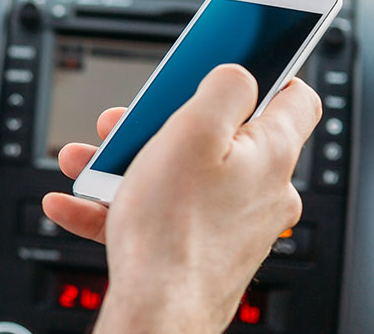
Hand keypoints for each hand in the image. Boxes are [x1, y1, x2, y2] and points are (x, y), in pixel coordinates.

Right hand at [40, 64, 321, 332]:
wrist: (157, 310)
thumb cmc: (176, 230)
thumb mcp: (193, 130)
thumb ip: (224, 87)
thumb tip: (239, 73)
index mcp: (272, 152)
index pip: (295, 96)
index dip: (266, 71)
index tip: (231, 65)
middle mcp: (262, 190)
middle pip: (219, 136)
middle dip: (163, 123)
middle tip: (130, 122)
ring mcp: (232, 224)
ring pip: (182, 176)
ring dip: (130, 163)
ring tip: (90, 163)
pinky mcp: (201, 251)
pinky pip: (160, 216)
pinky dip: (118, 206)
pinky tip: (78, 202)